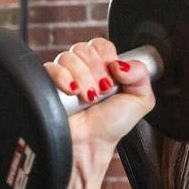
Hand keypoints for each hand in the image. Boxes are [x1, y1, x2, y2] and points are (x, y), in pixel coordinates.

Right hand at [44, 38, 155, 160]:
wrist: (91, 144)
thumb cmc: (112, 125)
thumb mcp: (140, 100)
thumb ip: (141, 74)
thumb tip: (120, 63)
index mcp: (104, 68)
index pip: (101, 44)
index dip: (107, 56)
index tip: (113, 76)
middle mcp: (83, 69)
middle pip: (84, 48)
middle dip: (97, 70)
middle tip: (102, 91)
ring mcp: (65, 75)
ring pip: (69, 56)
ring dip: (83, 78)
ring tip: (89, 98)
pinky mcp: (47, 83)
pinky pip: (51, 67)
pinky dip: (64, 77)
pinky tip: (73, 92)